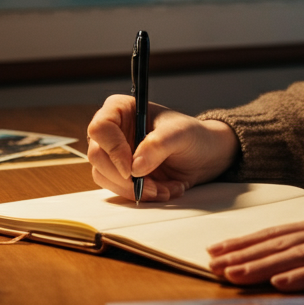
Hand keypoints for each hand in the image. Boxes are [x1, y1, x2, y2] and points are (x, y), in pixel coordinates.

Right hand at [86, 96, 238, 201]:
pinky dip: (141, 195)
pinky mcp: (122, 174)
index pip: (100, 128)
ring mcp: (115, 153)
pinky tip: (165, 190)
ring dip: (134, 189)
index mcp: (122, 110)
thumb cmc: (193, 135)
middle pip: (97, 156)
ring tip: (164, 189)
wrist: (206, 155)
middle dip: (124, 177)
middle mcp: (114, 131)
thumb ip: (158, 145)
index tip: (131, 169)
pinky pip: (119, 189)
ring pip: (104, 176)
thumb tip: (135, 166)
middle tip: (152, 186)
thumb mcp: (181, 134)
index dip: (112, 149)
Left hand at [207, 212, 303, 289]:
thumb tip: (289, 263)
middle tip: (210, 264)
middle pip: (279, 242)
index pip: (276, 233)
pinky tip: (283, 283)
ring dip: (263, 265)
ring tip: (234, 273)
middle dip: (243, 253)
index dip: (245, 242)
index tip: (215, 251)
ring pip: (297, 254)